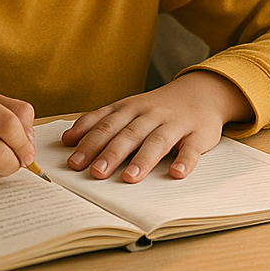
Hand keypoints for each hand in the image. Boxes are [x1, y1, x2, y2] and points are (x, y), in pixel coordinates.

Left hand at [60, 72, 252, 181]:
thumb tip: (68, 139)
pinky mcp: (197, 135)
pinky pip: (191, 149)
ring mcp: (175, 124)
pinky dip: (185, 160)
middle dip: (111, 153)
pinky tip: (177, 173)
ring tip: (129, 178)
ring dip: (143, 159)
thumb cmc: (157, 107)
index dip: (89, 142)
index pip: (107, 125)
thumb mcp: (128, 108)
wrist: (201, 92)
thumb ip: (100, 121)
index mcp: (131, 108)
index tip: (73, 162)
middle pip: (129, 134)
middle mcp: (151, 114)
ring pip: (157, 141)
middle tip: (95, 173)